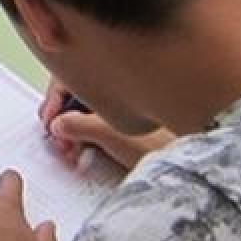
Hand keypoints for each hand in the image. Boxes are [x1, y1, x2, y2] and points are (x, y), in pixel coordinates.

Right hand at [38, 80, 169, 169]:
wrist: (191, 166)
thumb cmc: (163, 145)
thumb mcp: (110, 135)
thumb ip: (76, 125)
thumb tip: (57, 123)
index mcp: (116, 74)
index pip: (73, 75)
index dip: (55, 99)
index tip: (48, 120)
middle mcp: (123, 83)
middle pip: (80, 91)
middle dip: (63, 115)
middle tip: (57, 137)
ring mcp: (132, 100)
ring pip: (90, 107)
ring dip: (75, 126)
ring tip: (70, 149)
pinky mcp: (138, 120)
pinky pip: (102, 119)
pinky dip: (90, 132)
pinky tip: (86, 149)